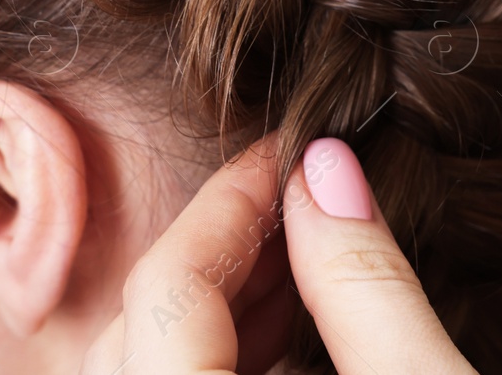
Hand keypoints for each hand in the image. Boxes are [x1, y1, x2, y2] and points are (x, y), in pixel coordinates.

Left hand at [81, 136, 474, 373]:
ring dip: (217, 311)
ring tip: (300, 259)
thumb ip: (365, 285)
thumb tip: (326, 171)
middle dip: (220, 254)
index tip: (293, 150)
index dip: (232, 205)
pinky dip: (217, 364)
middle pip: (135, 332)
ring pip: (145, 373)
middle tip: (299, 199)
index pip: (167, 291)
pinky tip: (287, 336)